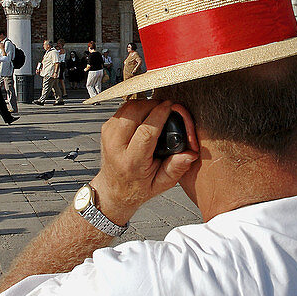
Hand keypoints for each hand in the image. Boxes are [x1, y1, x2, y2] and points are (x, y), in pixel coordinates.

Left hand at [92, 99, 198, 225]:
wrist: (114, 190)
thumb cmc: (137, 187)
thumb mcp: (161, 184)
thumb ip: (176, 168)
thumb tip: (190, 154)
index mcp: (131, 161)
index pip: (147, 131)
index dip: (161, 114)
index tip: (171, 107)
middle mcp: (116, 146)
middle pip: (135, 113)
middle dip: (153, 105)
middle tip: (166, 108)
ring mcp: (109, 135)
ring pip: (128, 107)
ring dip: (145, 105)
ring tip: (157, 111)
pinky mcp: (106, 128)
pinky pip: (123, 109)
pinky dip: (136, 108)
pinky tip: (145, 115)